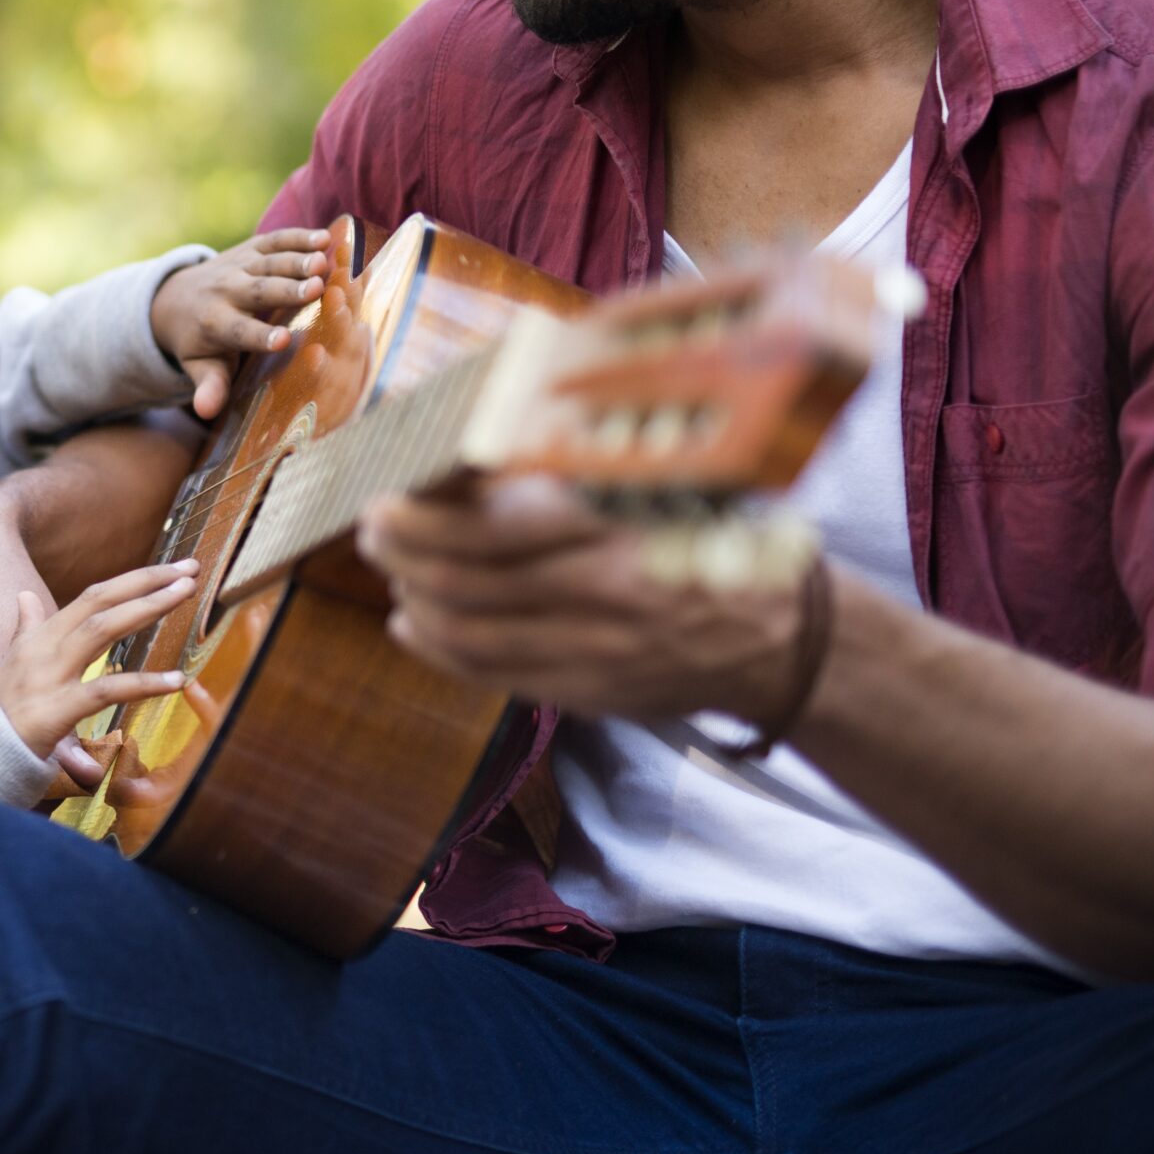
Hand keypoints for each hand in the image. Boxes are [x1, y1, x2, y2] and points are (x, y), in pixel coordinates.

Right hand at [0, 559, 198, 778]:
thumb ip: (26, 628)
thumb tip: (26, 597)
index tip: (173, 568)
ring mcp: (48, 676)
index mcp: (42, 635)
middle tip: (191, 569)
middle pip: (101, 601)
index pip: (94, 595)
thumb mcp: (11, 661)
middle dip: (147, 581)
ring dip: (146, 608)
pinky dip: (144, 684)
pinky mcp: (55, 711)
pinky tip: (176, 680)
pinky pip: (105, 691)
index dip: (134, 579)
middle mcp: (45, 647)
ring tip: (185, 595)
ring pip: (102, 630)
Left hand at [150, 228, 329, 418]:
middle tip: (317, 289)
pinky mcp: (250, 248)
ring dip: (297, 260)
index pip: (239, 331)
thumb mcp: (199, 365)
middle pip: (259, 290)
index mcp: (214, 323)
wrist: (176, 297)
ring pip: (269, 262)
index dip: (259, 336)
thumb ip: (208, 385)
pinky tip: (325, 238)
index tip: (283, 341)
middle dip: (287, 289)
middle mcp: (226, 290)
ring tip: (324, 263)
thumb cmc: (198, 341)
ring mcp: (238, 266)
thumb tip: (205, 411)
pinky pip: (274, 240)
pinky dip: (298, 237)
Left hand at [355, 476, 809, 726]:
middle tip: (373, 530)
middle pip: (470, 581)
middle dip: (405, 555)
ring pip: (473, 633)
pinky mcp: (591, 691)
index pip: (497, 529)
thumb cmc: (707, 539)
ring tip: (391, 574)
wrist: (781, 637)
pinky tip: (413, 625)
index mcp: (618, 527)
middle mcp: (604, 590)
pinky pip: (494, 674)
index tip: (388, 498)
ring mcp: (596, 649)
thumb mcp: (655, 488)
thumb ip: (572, 480)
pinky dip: (441, 650)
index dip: (427, 520)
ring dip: (415, 601)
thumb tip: (472, 461)